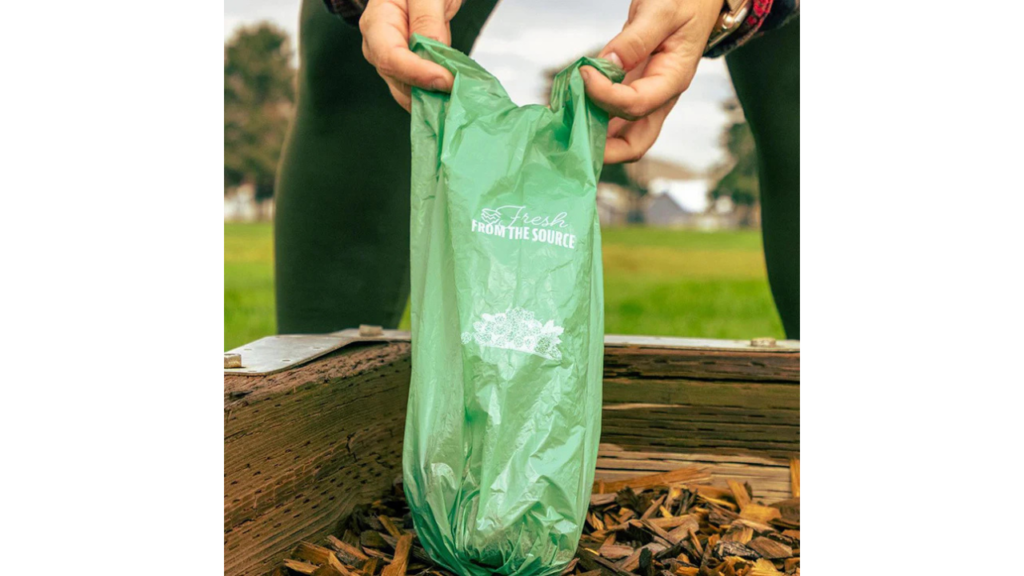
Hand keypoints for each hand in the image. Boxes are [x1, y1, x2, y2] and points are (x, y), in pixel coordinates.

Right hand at [359, 0, 462, 110]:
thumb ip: (427, 20)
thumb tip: (432, 55)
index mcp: (377, 22)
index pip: (390, 57)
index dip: (418, 74)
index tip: (446, 80)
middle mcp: (379, 46)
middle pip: (398, 79)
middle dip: (428, 92)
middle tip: (458, 96)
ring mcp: (393, 59)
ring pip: (408, 90)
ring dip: (433, 99)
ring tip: (458, 99)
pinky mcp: (408, 68)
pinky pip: (419, 88)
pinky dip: (436, 94)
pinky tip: (453, 96)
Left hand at [580, 0, 723, 162]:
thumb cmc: (686, 0)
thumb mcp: (661, 11)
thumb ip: (635, 40)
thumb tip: (607, 65)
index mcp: (673, 78)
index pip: (637, 104)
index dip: (605, 95)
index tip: (584, 73)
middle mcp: (660, 96)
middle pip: (636, 142)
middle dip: (604, 150)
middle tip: (572, 140)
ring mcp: (647, 95)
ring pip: (622, 134)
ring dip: (594, 137)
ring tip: (565, 125)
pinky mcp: (633, 88)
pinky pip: (613, 113)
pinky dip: (592, 115)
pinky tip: (571, 106)